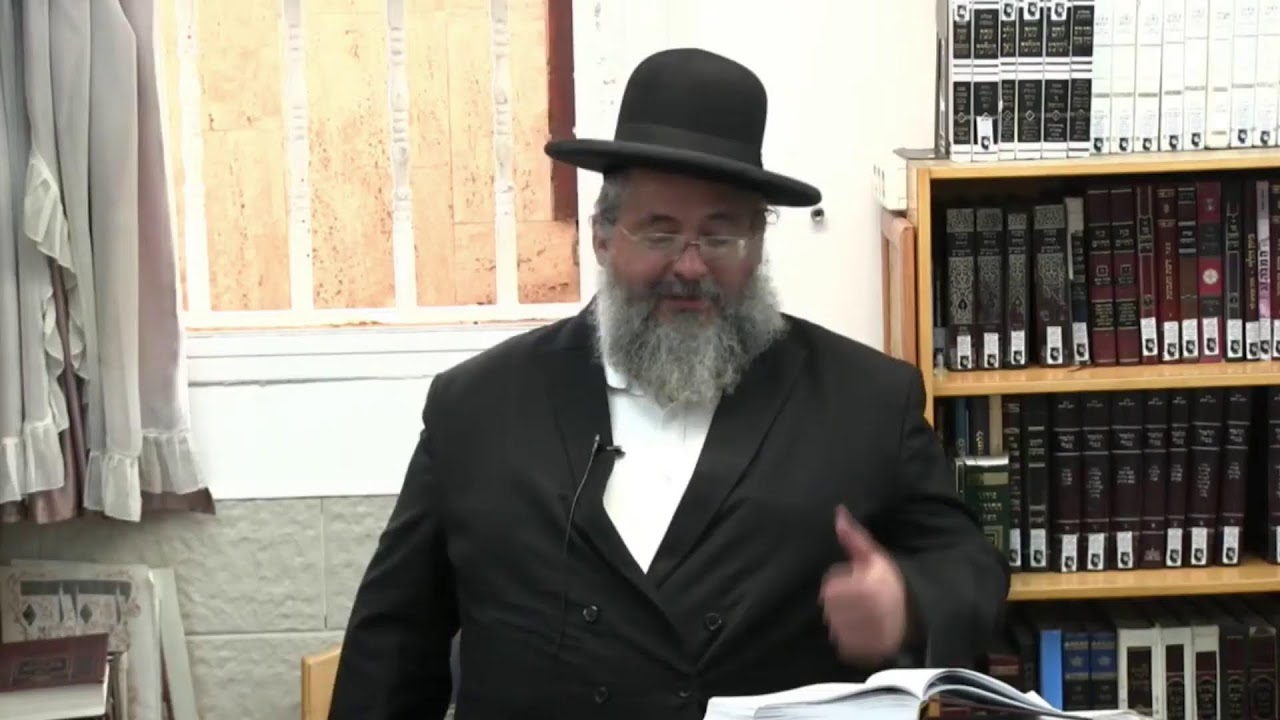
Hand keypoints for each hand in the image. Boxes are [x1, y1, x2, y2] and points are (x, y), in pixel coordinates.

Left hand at [819, 505, 908, 665]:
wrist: (916, 613)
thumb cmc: (891, 581)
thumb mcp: (875, 555)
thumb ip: (854, 537)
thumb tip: (839, 513)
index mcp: (868, 588)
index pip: (828, 590)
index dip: (839, 584)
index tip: (854, 582)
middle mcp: (868, 614)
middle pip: (829, 608)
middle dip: (840, 601)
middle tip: (857, 599)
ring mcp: (869, 635)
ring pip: (834, 626)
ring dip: (842, 619)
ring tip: (861, 613)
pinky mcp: (869, 651)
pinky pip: (843, 644)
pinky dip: (848, 637)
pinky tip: (862, 628)